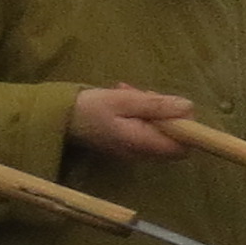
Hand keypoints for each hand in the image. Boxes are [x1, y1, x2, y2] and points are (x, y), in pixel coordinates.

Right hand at [68, 84, 193, 161]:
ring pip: (158, 131)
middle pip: (173, 138)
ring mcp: (134, 149)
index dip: (186, 127)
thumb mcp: (124, 100)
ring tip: (129, 91)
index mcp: (142, 144)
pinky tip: (126, 97)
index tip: (172, 106)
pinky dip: (141, 113)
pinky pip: (144, 129)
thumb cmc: (89, 108)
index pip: (183, 147)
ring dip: (151, 109)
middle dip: (166, 113)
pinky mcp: (126, 142)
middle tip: (145, 93)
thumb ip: (156, 105)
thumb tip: (188, 107)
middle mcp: (141, 152)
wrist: (57, 119)